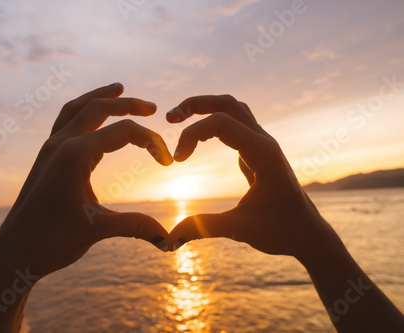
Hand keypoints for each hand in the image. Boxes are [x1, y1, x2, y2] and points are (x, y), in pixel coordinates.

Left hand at [0, 83, 172, 277]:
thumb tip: (170, 240)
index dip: (151, 142)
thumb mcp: (98, 229)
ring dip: (100, 97)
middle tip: (152, 107)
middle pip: (98, 108)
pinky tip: (91, 116)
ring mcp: (49, 147)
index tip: (167, 163)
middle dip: (127, 104)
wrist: (14, 251)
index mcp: (75, 155)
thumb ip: (136, 226)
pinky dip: (82, 110)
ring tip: (119, 88)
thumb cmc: (52, 241)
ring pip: (77, 108)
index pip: (123, 132)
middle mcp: (60, 143)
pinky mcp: (45, 156)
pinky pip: (64, 120)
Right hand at [167, 95, 342, 259]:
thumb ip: (203, 228)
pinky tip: (199, 136)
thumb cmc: (282, 231)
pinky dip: (214, 123)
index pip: (220, 123)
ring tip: (179, 119)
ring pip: (234, 110)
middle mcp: (265, 142)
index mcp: (263, 153)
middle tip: (169, 118)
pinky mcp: (259, 153)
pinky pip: (236, 125)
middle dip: (196, 105)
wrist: (309, 235)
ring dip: (206, 108)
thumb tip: (169, 239)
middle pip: (228, 104)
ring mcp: (263, 145)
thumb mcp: (239, 229)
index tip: (178, 161)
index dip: (192, 135)